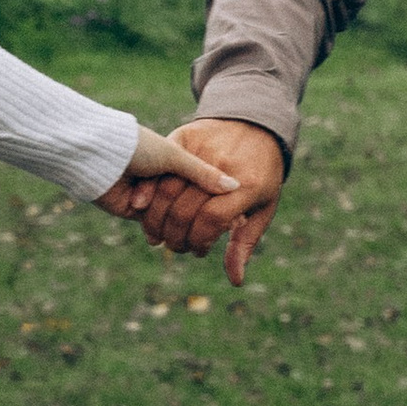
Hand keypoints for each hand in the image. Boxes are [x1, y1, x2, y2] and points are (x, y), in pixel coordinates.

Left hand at [96, 123, 238, 255]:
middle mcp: (163, 177)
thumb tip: (234, 186)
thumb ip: (203, 173)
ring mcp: (150, 196)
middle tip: (230, 225)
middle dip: (205, 214)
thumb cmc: (138, 148)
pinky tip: (187, 237)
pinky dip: (167, 230)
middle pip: (190, 202)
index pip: (203, 183)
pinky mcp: (135, 212)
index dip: (218, 196)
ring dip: (186, 226)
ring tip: (208, 236)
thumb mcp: (175, 156)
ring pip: (174, 216)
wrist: (99, 155)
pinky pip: (155, 225)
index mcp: (174, 158)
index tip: (238, 208)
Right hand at [101, 119, 285, 288]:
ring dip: (157, 219)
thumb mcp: (263, 208)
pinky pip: (159, 168)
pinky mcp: (184, 136)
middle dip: (176, 236)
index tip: (198, 251)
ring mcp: (203, 149)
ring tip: (159, 236)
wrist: (256, 124)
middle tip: (175, 247)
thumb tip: (235, 281)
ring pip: (167, 191)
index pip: (212, 219)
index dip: (199, 241)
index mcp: (248, 185)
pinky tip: (144, 211)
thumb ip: (244, 243)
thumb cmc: (262, 174)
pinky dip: (147, 192)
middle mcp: (223, 166)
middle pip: (186, 209)